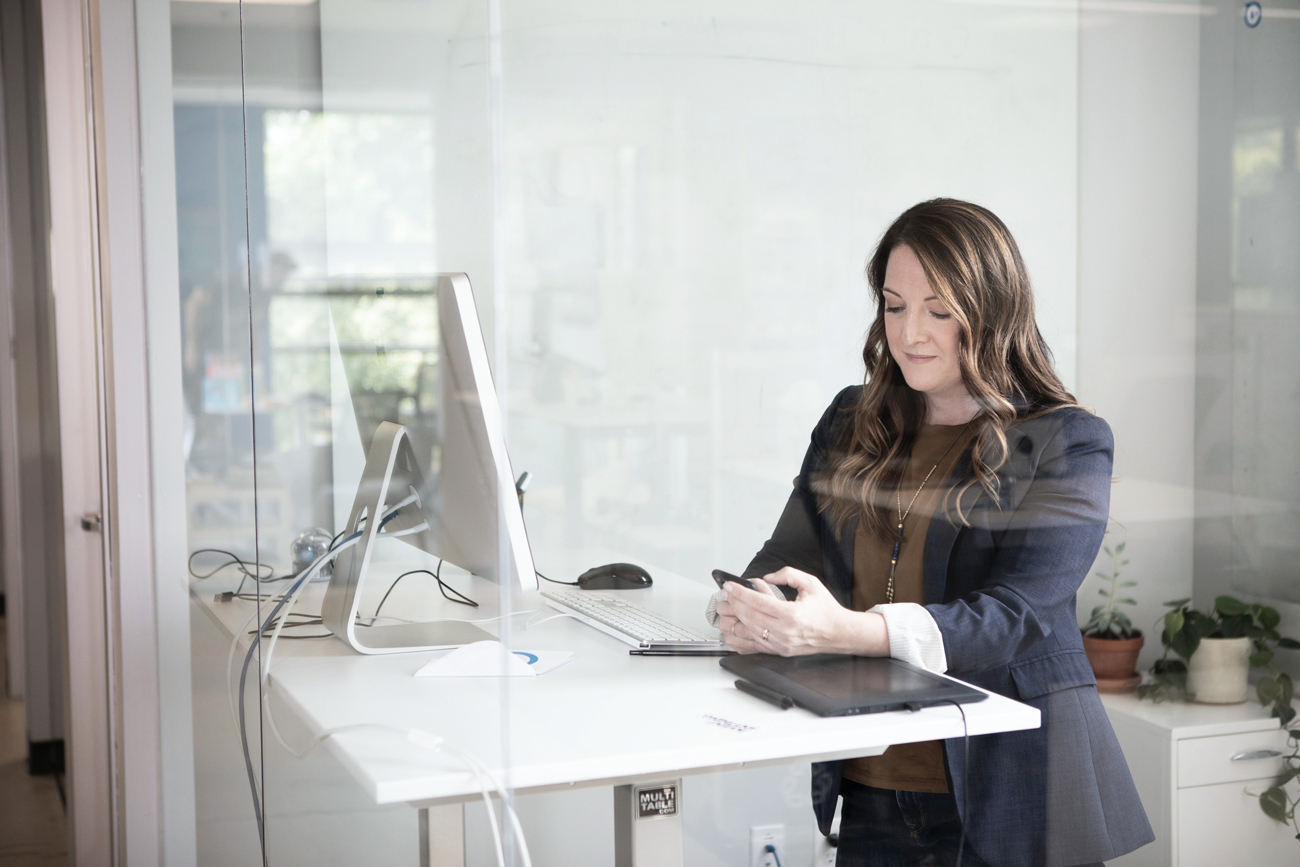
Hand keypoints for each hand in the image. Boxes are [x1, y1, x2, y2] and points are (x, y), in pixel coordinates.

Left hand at [718, 567, 888, 656]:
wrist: (838, 633)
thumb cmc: (825, 609)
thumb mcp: (810, 583)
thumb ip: (788, 574)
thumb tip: (767, 577)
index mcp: (791, 614)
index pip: (758, 602)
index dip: (740, 593)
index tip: (729, 586)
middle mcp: (784, 631)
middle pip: (749, 617)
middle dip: (733, 603)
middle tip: (725, 594)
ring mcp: (781, 644)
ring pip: (749, 631)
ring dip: (734, 619)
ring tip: (727, 607)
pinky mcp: (779, 651)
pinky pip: (754, 645)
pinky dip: (741, 635)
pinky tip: (734, 626)